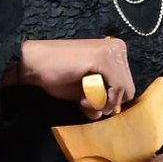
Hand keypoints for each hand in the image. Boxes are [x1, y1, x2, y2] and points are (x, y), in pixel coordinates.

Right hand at [16, 36, 134, 116]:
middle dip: (108, 102)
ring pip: (124, 90)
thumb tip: (103, 114)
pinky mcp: (104, 58)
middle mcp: (117, 47)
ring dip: (103, 103)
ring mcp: (112, 51)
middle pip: (128, 89)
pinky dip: (103, 100)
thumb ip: (96, 99)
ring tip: (82, 101)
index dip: (110, 99)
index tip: (89, 101)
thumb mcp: (82, 91)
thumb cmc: (56, 74)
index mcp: (115, 51)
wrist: (34, 64)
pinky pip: (117, 88)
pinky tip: (84, 100)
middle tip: (85, 103)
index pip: (126, 84)